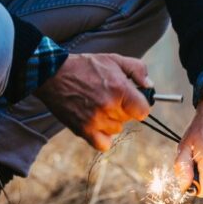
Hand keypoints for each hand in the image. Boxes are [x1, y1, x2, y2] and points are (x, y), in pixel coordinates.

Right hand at [35, 53, 150, 150]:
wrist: (53, 74)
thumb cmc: (85, 66)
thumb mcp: (114, 59)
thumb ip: (137, 70)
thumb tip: (149, 86)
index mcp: (120, 89)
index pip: (143, 111)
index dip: (139, 105)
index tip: (133, 101)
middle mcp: (109, 107)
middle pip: (128, 119)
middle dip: (122, 109)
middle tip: (108, 97)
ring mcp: (96, 120)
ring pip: (116, 129)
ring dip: (111, 121)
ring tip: (98, 107)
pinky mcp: (84, 130)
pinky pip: (103, 144)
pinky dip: (102, 137)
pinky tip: (96, 124)